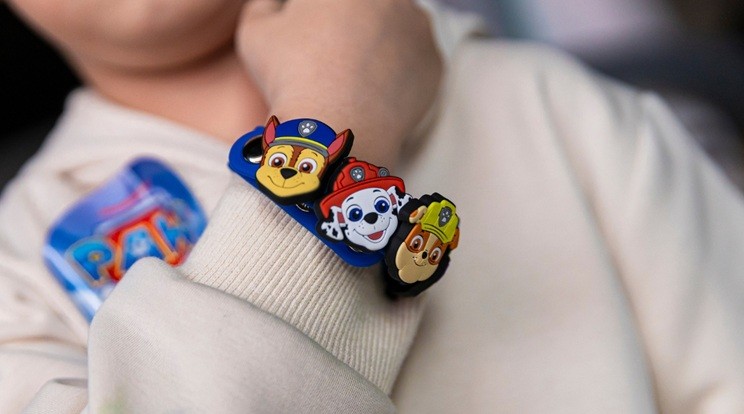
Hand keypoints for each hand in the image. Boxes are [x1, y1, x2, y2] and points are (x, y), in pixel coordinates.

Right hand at [237, 0, 441, 166]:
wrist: (337, 125)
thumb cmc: (291, 76)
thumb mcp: (256, 31)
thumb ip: (266, 3)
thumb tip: (281, 3)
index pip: (326, 6)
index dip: (311, 21)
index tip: (305, 40)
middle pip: (364, 11)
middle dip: (345, 26)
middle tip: (325, 60)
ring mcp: (417, 25)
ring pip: (392, 28)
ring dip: (375, 42)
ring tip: (349, 76)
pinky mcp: (433, 60)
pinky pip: (412, 59)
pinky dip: (396, 70)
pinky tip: (371, 89)